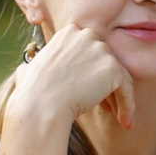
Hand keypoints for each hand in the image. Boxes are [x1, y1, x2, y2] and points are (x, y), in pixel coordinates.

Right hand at [0, 23, 133, 139]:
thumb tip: (26, 71)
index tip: (90, 93)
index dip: (93, 74)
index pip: (92, 52)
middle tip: (107, 108)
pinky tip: (126, 122)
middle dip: (108, 85)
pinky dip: (128, 106)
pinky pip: (127, 89)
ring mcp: (101, 49)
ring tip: (119, 118)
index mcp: (69, 32)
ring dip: (120, 98)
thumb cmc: (31, 94)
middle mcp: (87, 35)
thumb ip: (35, 66)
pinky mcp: (112, 67)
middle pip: (108, 62)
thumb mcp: (29, 71)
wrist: (40, 105)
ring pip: (120, 77)